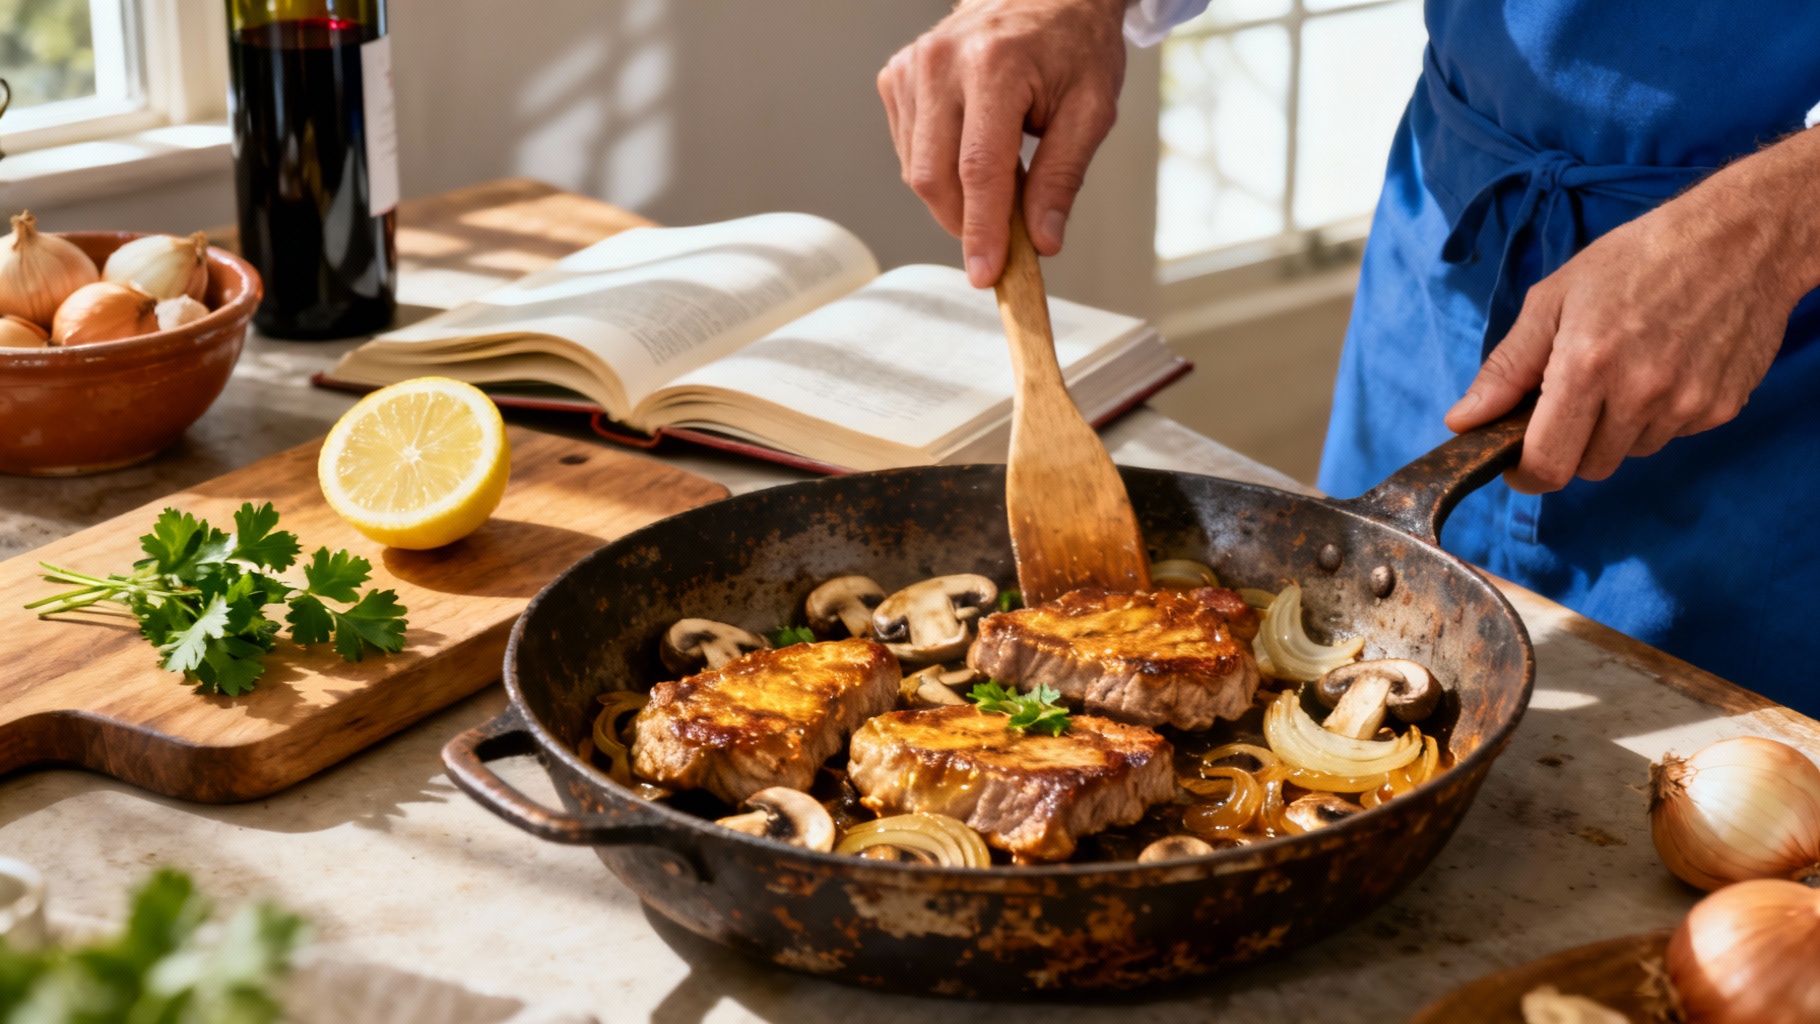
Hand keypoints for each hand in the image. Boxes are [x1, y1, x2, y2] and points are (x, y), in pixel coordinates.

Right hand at [878, 0, 1127, 286]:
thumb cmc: (1074, 47)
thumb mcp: (1091, 110)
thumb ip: (1062, 177)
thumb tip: (1043, 242)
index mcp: (995, 67)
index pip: (978, 169)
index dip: (981, 231)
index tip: (986, 275)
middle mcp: (941, 63)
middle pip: (934, 177)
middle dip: (966, 222)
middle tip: (1005, 234)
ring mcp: (912, 67)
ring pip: (917, 170)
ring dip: (955, 196)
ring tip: (1001, 173)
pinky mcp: (897, 76)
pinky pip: (908, 150)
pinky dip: (938, 168)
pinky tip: (970, 148)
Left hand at [1445, 130, 1819, 492]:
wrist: (1742, 237)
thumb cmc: (1637, 258)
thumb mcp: (1553, 299)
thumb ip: (1505, 368)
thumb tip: (1462, 421)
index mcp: (1588, 366)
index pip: (1547, 463)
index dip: (1525, 473)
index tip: (1517, 462)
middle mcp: (1641, 393)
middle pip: (1588, 467)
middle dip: (1569, 444)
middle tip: (1572, 396)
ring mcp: (1687, 404)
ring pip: (1629, 452)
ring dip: (1615, 428)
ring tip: (1626, 368)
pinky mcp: (1722, 407)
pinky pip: (1671, 435)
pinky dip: (1658, 415)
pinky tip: (1665, 365)